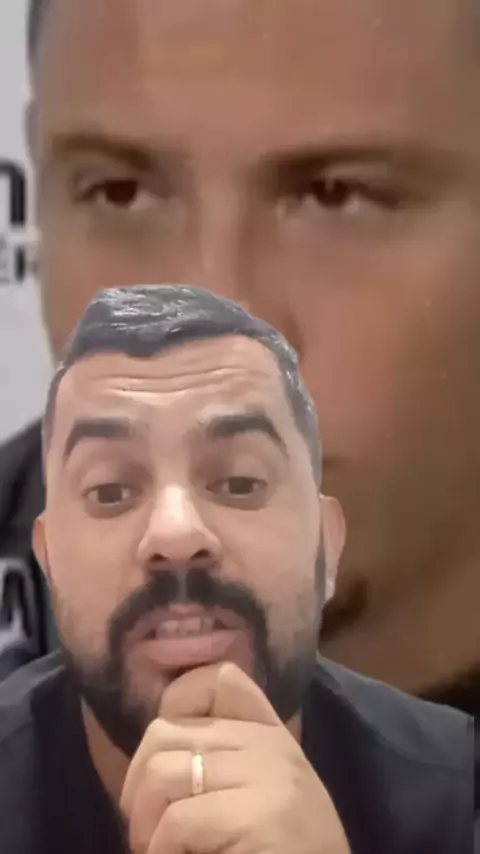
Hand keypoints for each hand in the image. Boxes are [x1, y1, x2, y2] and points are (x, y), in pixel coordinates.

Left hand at [120, 662, 349, 853]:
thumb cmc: (277, 852)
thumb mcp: (254, 793)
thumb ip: (220, 759)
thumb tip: (150, 753)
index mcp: (269, 732)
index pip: (216, 678)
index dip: (175, 707)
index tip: (167, 766)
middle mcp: (270, 744)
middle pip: (164, 730)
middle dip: (138, 785)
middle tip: (148, 829)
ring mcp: (269, 775)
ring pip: (160, 772)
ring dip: (144, 823)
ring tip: (160, 850)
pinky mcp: (262, 816)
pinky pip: (177, 821)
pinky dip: (162, 851)